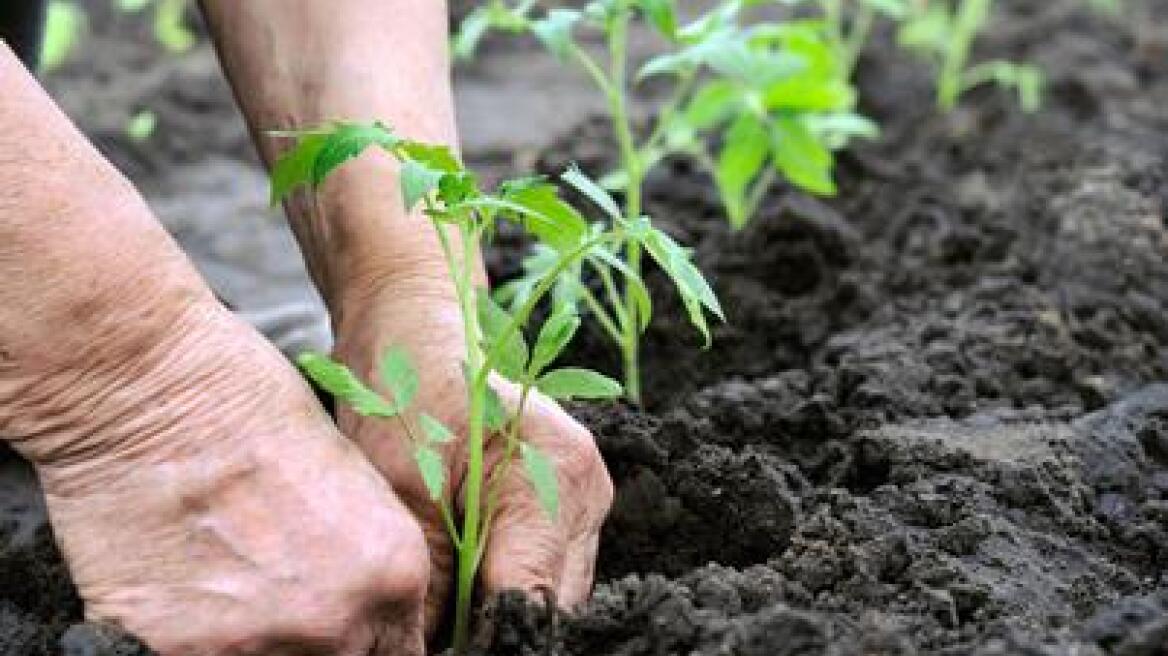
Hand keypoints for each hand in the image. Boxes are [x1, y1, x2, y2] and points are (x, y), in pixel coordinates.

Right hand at [17, 301, 430, 654]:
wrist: (147, 389)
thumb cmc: (249, 402)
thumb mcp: (350, 474)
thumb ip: (367, 552)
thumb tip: (363, 598)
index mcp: (394, 571)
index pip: (402, 649)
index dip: (375, 635)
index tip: (351, 623)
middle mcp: (338, 621)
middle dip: (324, 642)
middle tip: (283, 598)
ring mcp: (259, 644)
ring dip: (259, 642)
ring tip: (228, 586)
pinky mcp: (178, 652)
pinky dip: (193, 640)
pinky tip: (181, 590)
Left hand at [331, 276, 614, 634]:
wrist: (417, 327)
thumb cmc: (404, 389)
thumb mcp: (401, 488)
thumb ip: (429, 580)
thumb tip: (428, 649)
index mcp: (556, 476)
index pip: (531, 602)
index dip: (486, 640)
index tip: (437, 646)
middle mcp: (588, 491)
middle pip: (552, 606)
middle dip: (496, 629)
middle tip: (434, 629)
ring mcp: (588, 497)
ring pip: (553, 594)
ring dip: (501, 608)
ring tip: (444, 606)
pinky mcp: (572, 503)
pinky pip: (547, 568)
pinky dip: (506, 582)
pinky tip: (464, 577)